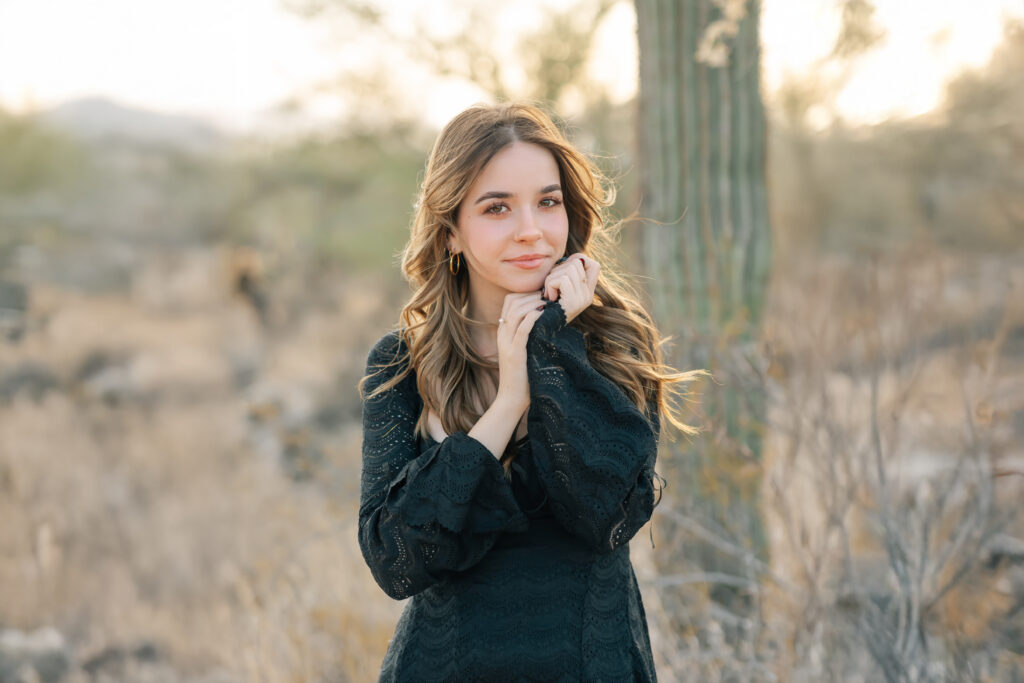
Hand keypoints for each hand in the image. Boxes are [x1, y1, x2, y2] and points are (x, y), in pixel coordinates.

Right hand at [494, 290, 545, 411]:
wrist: (512, 398)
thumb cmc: (522, 374)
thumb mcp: (523, 349)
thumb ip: (528, 334)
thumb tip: (546, 319)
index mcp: (503, 331)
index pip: (509, 301)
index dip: (525, 293)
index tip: (542, 295)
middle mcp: (502, 334)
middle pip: (512, 302)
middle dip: (531, 295)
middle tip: (547, 297)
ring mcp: (507, 343)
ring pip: (515, 312)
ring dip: (532, 304)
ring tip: (546, 304)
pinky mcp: (515, 354)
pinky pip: (522, 330)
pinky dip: (532, 318)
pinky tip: (542, 315)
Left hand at [542, 253, 598, 323]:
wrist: (541, 330)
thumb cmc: (543, 307)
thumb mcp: (557, 289)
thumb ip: (564, 275)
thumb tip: (569, 258)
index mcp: (587, 291)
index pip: (594, 265)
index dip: (578, 261)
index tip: (563, 271)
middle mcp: (588, 295)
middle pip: (577, 262)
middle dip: (558, 269)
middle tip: (551, 286)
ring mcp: (583, 298)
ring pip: (568, 268)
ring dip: (552, 278)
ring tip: (549, 293)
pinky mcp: (574, 301)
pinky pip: (562, 279)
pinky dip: (550, 286)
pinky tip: (549, 298)